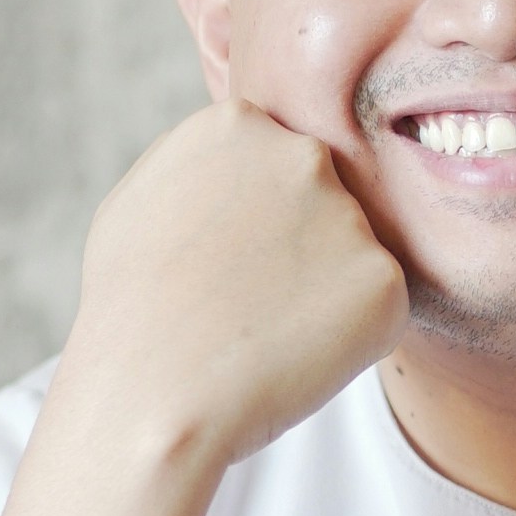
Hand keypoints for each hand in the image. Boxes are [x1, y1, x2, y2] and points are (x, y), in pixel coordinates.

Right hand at [62, 101, 407, 470]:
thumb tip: (239, 157)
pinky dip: (349, 340)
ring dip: (323, 295)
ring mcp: (350, 216)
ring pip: (352, 258)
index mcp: (239, 124)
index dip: (254, 224)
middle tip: (249, 304)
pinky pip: (378, 310)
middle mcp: (303, 155)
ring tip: (263, 335)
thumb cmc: (129, 308)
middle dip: (298, 250)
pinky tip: (294, 357)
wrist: (151, 391)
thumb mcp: (139, 199)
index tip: (225, 263)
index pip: (275, 165)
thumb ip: (202, 167)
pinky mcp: (386, 280)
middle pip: (321, 203)